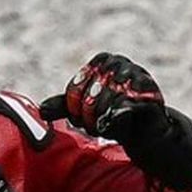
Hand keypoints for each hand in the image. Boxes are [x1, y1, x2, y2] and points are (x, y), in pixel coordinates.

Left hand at [40, 53, 165, 140]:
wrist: (147, 130)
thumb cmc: (114, 116)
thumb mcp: (85, 111)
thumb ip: (63, 107)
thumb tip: (41, 110)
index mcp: (102, 61)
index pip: (75, 89)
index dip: (75, 111)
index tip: (84, 120)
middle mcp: (119, 63)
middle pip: (89, 98)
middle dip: (89, 120)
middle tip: (98, 127)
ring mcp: (136, 76)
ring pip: (105, 106)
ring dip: (104, 124)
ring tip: (110, 127)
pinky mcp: (149, 94)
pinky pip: (124, 110)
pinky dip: (117, 122)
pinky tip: (120, 126)